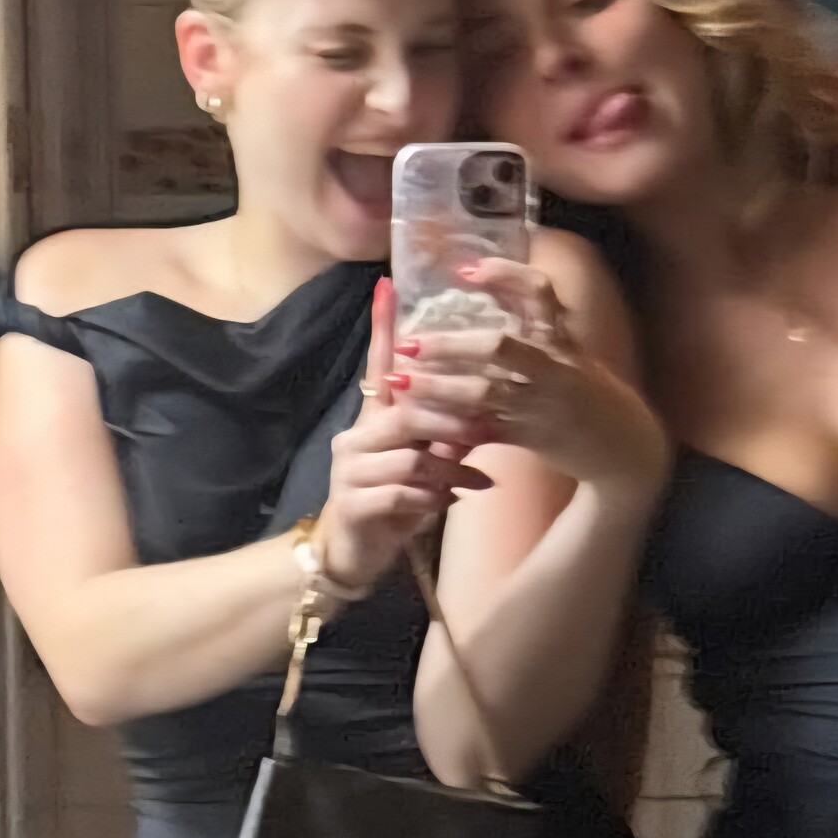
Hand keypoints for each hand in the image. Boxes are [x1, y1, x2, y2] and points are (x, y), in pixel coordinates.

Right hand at [317, 278, 491, 591]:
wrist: (354, 553)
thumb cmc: (393, 503)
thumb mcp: (422, 465)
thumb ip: (443, 437)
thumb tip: (481, 413)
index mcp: (372, 419)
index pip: (378, 364)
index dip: (383, 327)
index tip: (389, 284)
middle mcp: (355, 437)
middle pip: (408, 414)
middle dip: (452, 424)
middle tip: (487, 433)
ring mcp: (350, 470)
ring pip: (410, 458)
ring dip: (450, 470)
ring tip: (476, 481)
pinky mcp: (354, 504)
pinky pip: (402, 494)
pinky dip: (433, 499)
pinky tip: (451, 504)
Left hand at [389, 258, 668, 494]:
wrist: (627, 449)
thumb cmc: (591, 395)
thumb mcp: (572, 355)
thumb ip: (537, 327)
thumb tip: (494, 287)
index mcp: (564, 340)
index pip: (539, 292)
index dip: (503, 275)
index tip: (464, 269)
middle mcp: (555, 367)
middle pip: (498, 346)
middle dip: (450, 344)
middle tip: (409, 342)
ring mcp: (543, 404)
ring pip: (484, 392)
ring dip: (438, 387)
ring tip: (401, 382)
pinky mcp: (534, 438)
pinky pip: (487, 429)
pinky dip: (454, 426)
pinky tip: (424, 423)